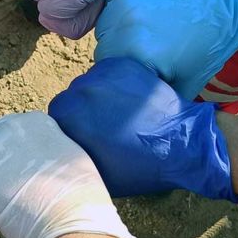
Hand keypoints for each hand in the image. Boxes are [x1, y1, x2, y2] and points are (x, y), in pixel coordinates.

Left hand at [0, 111, 146, 237]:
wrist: (70, 217)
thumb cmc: (80, 195)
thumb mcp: (70, 157)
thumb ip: (49, 149)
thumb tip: (41, 160)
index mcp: (33, 121)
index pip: (7, 134)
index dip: (11, 159)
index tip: (24, 177)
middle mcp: (7, 127)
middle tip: (13, 195)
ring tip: (12, 210)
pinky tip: (4, 220)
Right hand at [50, 58, 237, 201]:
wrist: (181, 146)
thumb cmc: (137, 167)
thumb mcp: (93, 173)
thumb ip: (67, 156)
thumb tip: (57, 149)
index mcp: (67, 115)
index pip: (56, 118)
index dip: (71, 129)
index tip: (87, 138)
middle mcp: (80, 89)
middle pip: (73, 98)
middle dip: (85, 111)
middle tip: (105, 127)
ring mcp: (103, 73)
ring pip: (91, 84)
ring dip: (100, 97)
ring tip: (121, 115)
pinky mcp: (123, 65)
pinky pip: (110, 73)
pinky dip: (116, 85)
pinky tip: (130, 102)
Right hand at [95, 0, 237, 99]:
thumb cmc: (210, 43)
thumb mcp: (185, 82)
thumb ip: (154, 95)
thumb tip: (136, 103)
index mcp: (135, 52)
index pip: (108, 71)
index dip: (123, 74)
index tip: (139, 70)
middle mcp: (122, 22)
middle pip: (104, 45)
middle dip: (120, 50)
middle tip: (144, 49)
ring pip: (106, 21)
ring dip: (120, 28)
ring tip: (147, 28)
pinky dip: (125, 5)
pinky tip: (147, 7)